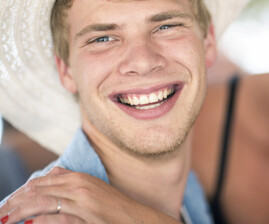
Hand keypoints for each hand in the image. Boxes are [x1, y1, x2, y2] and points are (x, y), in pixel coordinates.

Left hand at [0, 167, 179, 223]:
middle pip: (37, 190)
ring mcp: (83, 202)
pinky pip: (59, 218)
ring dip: (19, 212)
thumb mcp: (92, 187)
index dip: (19, 192)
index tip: (6, 203)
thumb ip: (71, 178)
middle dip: (13, 202)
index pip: (41, 181)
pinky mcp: (87, 217)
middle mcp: (79, 186)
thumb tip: (51, 171)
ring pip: (42, 202)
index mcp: (79, 178)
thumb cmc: (113, 206)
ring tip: (5, 221)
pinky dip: (40, 221)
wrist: (135, 218)